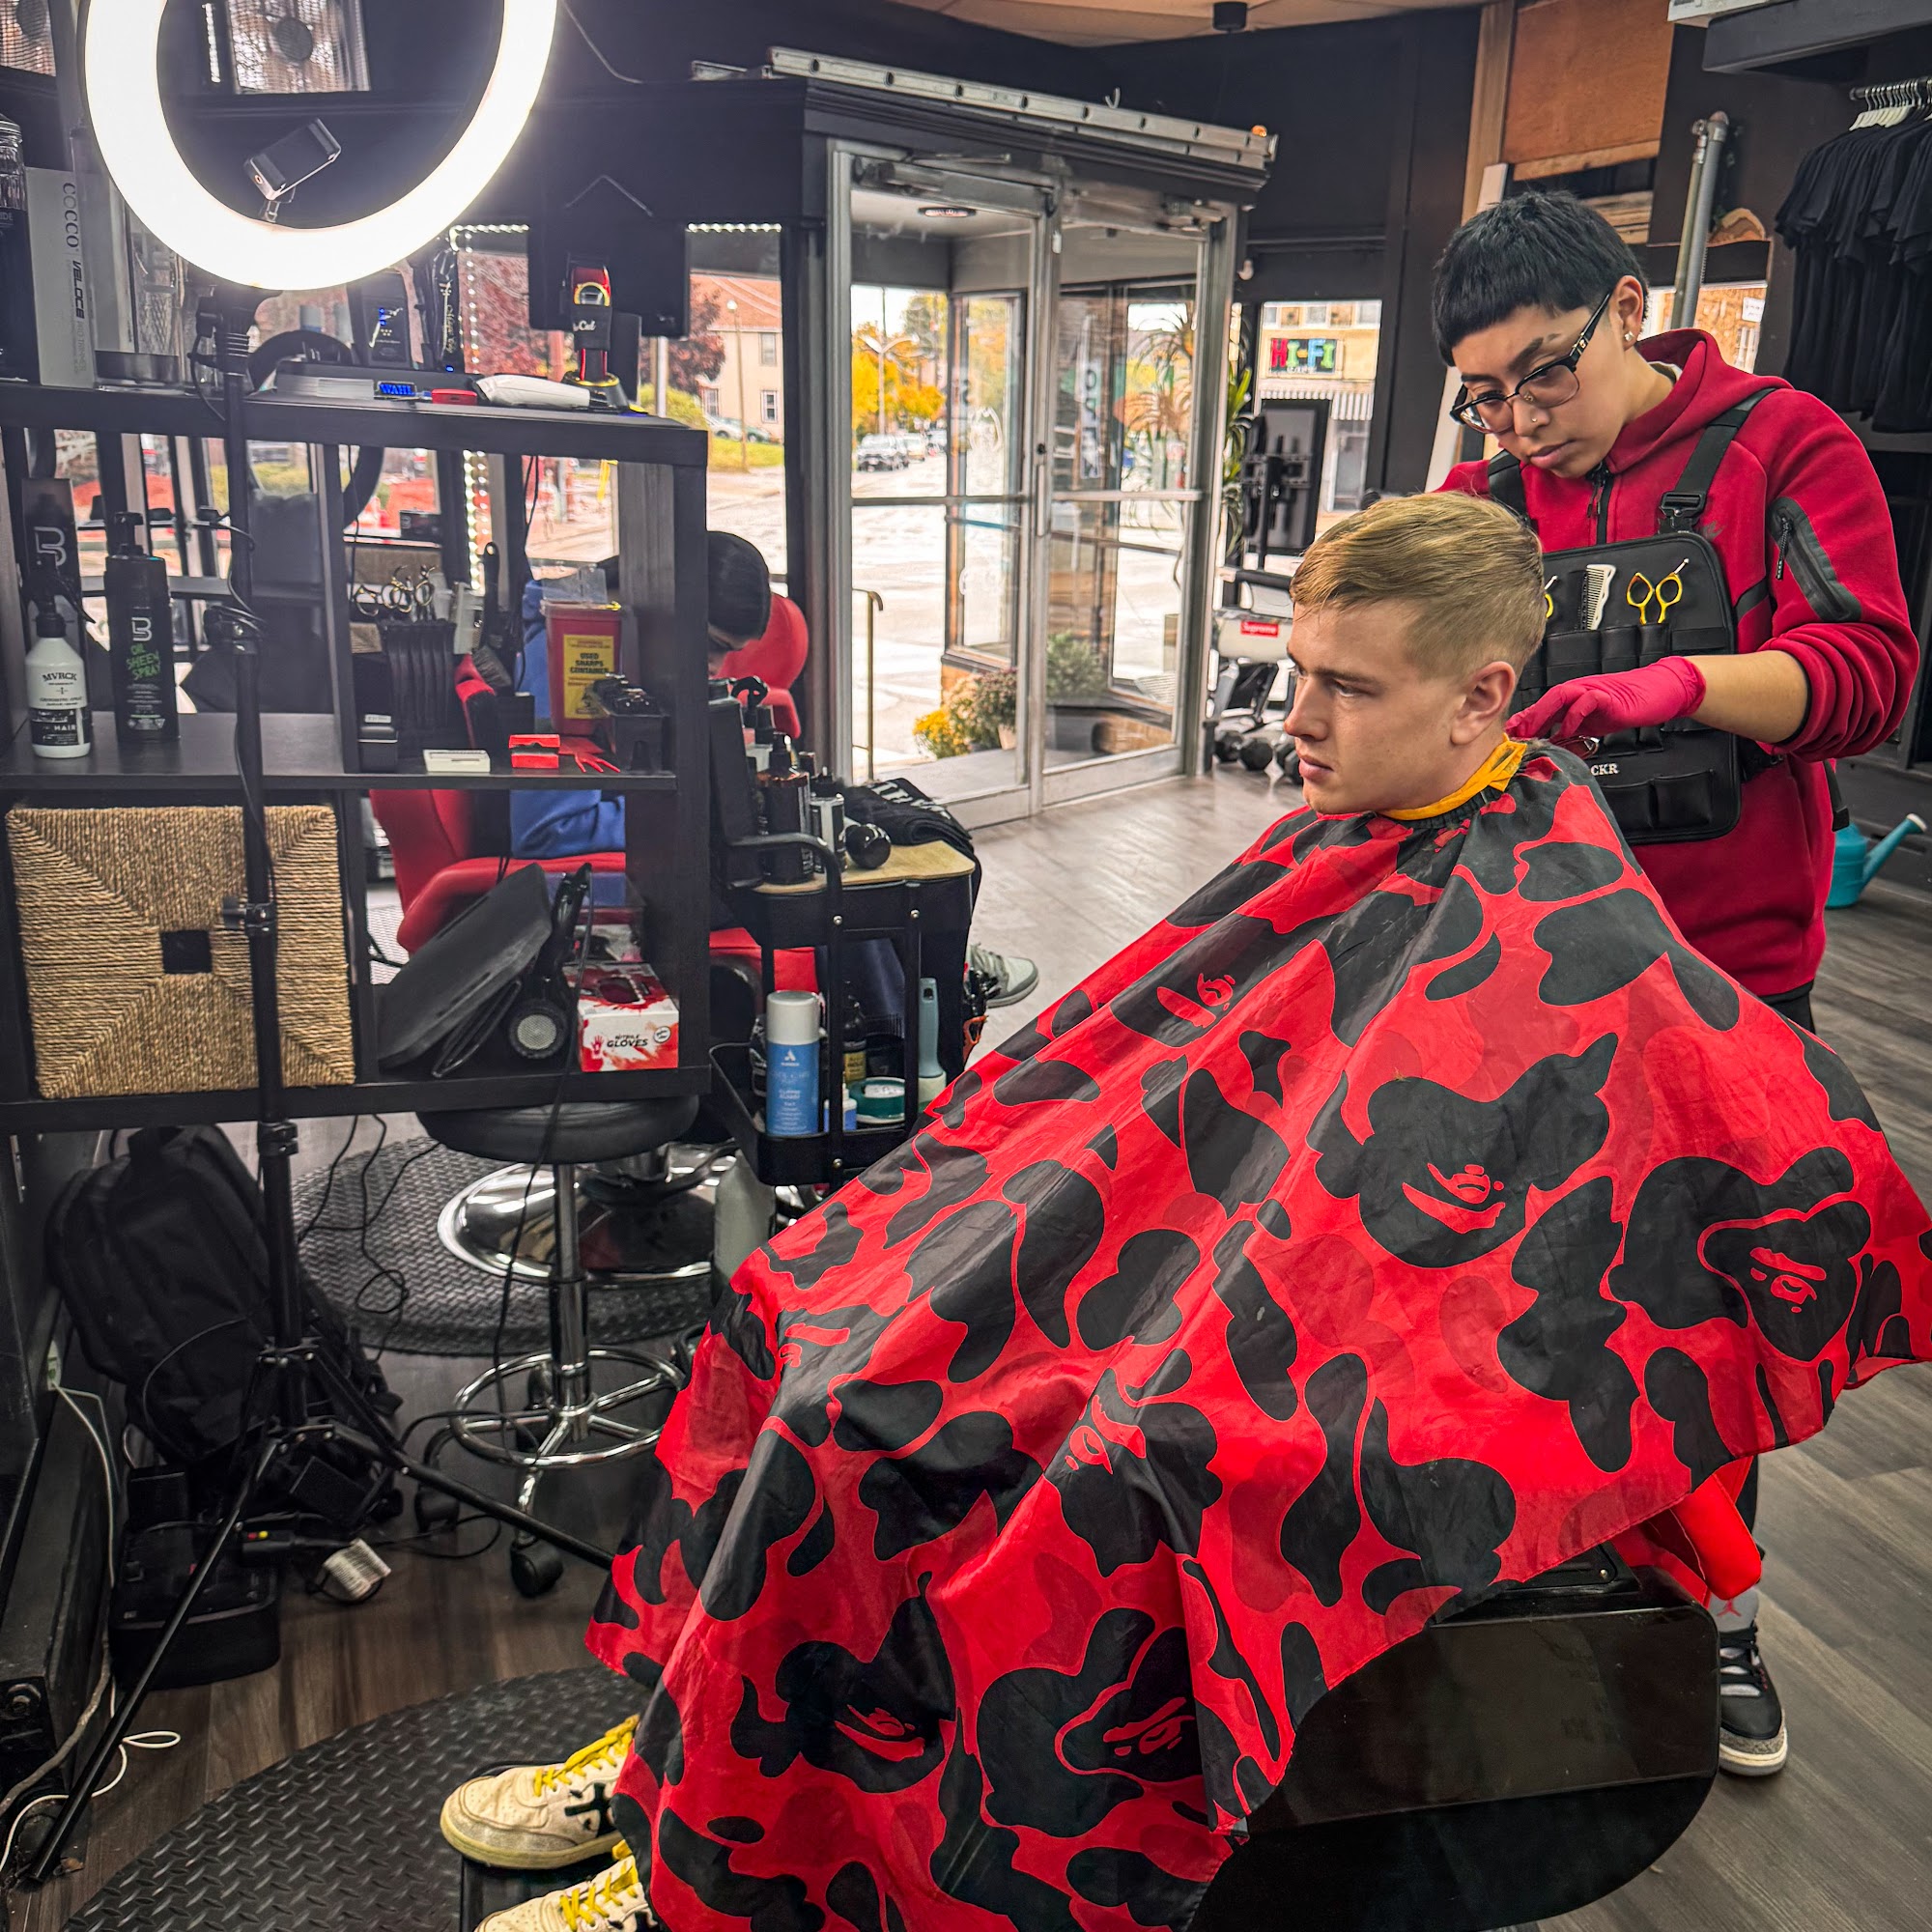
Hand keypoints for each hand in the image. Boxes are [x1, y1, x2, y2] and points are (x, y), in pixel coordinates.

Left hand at [1508, 657, 1708, 744]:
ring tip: (1529, 736)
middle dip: (1524, 722)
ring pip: (1558, 697)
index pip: (1539, 709)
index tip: (1505, 742)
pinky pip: (1585, 702)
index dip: (1521, 725)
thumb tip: (1549, 748)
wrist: (1657, 692)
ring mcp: (1591, 691)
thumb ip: (1569, 732)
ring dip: (1541, 717)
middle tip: (1509, 741)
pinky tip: (1567, 732)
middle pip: (1542, 702)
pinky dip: (1574, 717)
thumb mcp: (1590, 723)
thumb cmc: (1624, 706)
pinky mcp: (1607, 696)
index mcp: (1569, 698)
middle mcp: (1576, 691)